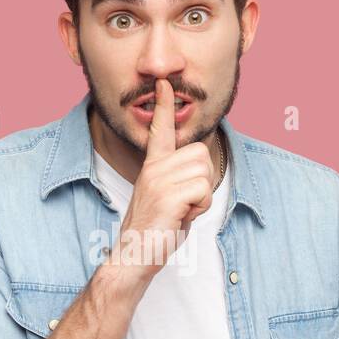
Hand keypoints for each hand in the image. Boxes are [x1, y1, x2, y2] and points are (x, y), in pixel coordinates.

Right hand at [112, 79, 213, 281]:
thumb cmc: (154, 230)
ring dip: (201, 197)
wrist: (133, 255)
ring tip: (181, 211)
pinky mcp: (167, 196)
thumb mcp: (167, 197)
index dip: (163, 106)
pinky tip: (181, 218)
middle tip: (185, 203)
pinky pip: (202, 190)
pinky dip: (199, 208)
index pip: (160, 130)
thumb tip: (199, 166)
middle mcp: (154, 169)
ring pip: (204, 172)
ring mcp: (159, 181)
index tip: (164, 84)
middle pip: (200, 154)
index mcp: (152, 167)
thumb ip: (180, 179)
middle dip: (203, 180)